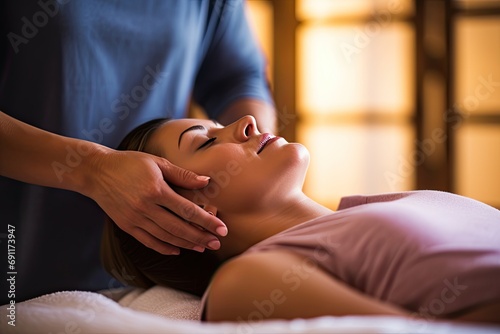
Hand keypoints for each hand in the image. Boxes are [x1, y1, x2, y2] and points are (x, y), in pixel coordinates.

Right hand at [86, 149, 226, 254]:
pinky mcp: (126, 226)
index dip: (207, 221)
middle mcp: (145, 207)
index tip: (222, 229)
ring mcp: (135, 219)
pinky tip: (178, 250)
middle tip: (217, 243)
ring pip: (165, 237)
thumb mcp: (157, 162)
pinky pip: (148, 241)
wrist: (96, 172)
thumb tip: (206, 182)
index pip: (188, 210)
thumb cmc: (130, 163)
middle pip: (179, 228)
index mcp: (156, 190)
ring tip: (202, 247)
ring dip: (186, 244)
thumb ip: (182, 175)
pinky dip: (164, 248)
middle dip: (200, 237)